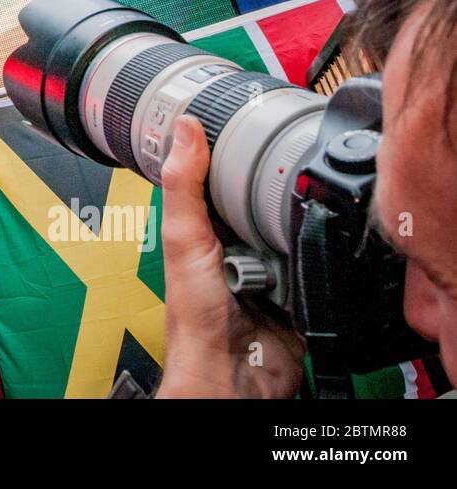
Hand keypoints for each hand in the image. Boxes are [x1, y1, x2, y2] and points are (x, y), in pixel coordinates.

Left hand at [156, 116, 305, 397]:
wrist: (233, 375)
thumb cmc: (196, 319)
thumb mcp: (185, 240)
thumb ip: (185, 185)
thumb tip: (184, 126)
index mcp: (203, 226)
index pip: (221, 175)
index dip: (234, 153)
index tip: (249, 128)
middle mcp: (235, 242)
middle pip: (265, 199)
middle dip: (272, 203)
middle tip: (260, 222)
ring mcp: (268, 265)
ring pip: (294, 227)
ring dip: (293, 237)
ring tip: (273, 258)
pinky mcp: (298, 288)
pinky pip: (317, 263)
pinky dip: (315, 263)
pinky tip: (302, 267)